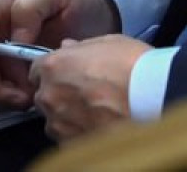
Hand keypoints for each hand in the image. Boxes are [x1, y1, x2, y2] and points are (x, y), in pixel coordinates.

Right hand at [0, 0, 117, 109]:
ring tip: (20, 99)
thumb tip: (14, 38)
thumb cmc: (76, 3)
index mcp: (4, 5)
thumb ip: (31, 7)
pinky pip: (5, 90)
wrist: (99, 25)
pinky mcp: (17, 76)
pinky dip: (11, 99)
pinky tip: (26, 100)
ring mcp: (6, 56)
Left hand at [31, 35, 149, 140]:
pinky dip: (78, 132)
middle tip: (85, 92)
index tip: (65, 72)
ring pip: (54, 119)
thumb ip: (81, 46)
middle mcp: (49, 95)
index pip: (36, 69)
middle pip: (43, 95)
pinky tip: (98, 124)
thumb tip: (68, 47)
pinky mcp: (71, 143)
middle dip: (59, 93)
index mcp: (54, 66)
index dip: (52, 70)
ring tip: (94, 111)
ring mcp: (59, 123)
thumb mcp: (108, 42)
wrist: (150, 97)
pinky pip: (67, 137)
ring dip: (67, 115)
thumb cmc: (131, 65)